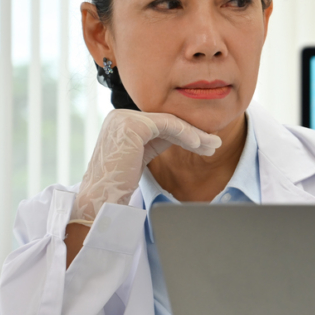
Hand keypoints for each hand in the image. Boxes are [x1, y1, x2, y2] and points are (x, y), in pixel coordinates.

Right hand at [72, 110, 221, 222]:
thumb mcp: (141, 156)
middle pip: (166, 121)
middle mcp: (120, 115)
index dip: (186, 133)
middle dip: (194, 133)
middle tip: (215, 144)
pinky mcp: (131, 125)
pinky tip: (198, 145)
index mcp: (121, 121)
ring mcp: (124, 118)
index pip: (160, 122)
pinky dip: (186, 134)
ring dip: (195, 135)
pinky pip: (167, 125)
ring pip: (170, 122)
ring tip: (213, 146)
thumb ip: (156, 141)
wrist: (100, 200)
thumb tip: (185, 134)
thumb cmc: (119, 184)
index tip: (206, 145)